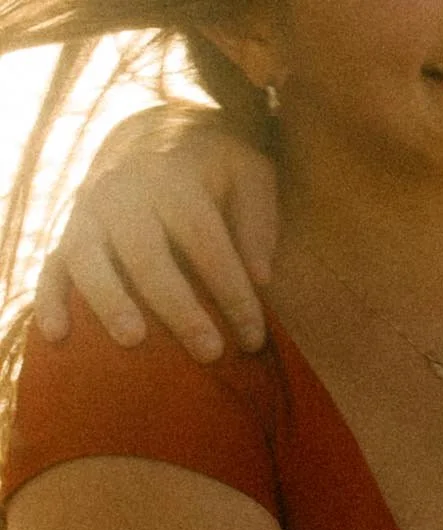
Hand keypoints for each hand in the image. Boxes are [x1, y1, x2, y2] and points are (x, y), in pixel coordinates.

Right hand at [35, 110, 278, 361]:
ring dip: (109, 301)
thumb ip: (259, 218)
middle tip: (210, 352)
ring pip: (89, 259)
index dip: (231, 290)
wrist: (148, 132)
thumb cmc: (212, 170)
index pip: (204, 238)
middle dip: (178, 306)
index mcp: (172, 179)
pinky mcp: (65, 236)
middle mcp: (122, 194)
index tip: (254, 338)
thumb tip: (261, 277)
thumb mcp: (248, 173)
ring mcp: (88, 215)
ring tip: (133, 340)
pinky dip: (49, 301)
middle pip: (147, 254)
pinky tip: (56, 336)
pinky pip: (50, 269)